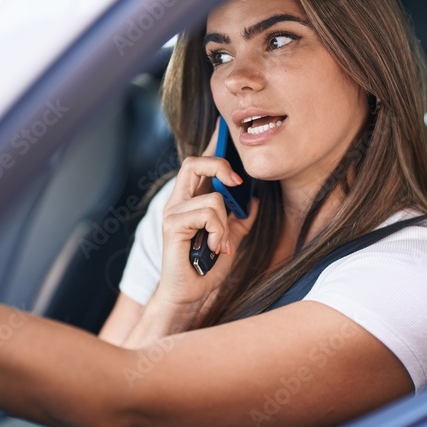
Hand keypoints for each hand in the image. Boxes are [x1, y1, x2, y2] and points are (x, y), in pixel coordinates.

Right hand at [147, 126, 258, 332]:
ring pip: (213, 197)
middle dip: (220, 166)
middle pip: (193, 162)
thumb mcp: (230, 238)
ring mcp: (172, 213)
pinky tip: (215, 248)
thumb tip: (253, 199)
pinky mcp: (172, 226)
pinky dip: (219, 232)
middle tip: (237, 183)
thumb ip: (239, 219)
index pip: (198, 164)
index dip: (212, 146)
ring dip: (226, 223)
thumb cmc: (205, 268)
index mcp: (190, 201)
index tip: (225, 131)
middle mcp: (178, 202)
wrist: (189, 294)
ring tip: (221, 244)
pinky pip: (208, 214)